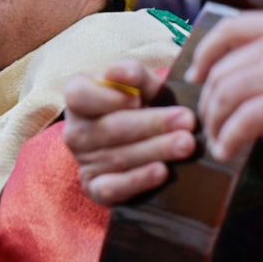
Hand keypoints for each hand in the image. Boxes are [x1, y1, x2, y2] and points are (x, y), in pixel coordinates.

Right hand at [64, 59, 195, 205]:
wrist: (142, 141)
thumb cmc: (142, 105)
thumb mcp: (141, 85)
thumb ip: (134, 75)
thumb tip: (122, 73)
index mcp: (78, 98)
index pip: (79, 95)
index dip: (106, 98)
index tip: (137, 100)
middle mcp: (75, 131)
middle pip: (108, 128)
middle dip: (151, 124)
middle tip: (187, 121)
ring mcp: (83, 161)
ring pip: (117, 157)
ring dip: (155, 150)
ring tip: (187, 144)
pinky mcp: (95, 188)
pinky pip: (112, 188)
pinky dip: (138, 180)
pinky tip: (161, 171)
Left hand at [188, 12, 262, 160]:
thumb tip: (254, 82)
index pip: (228, 30)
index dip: (204, 54)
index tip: (195, 75)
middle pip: (221, 71)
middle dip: (208, 100)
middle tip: (210, 121)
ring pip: (225, 96)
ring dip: (215, 122)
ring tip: (218, 139)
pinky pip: (242, 122)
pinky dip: (228, 138)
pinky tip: (228, 150)